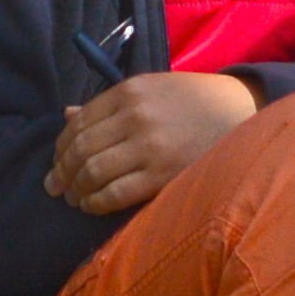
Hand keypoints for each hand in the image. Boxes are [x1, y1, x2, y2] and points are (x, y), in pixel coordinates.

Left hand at [47, 69, 261, 214]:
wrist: (239, 113)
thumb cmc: (190, 101)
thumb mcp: (148, 90)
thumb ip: (107, 105)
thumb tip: (66, 116)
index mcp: (128, 92)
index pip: (79, 123)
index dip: (60, 147)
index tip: (56, 162)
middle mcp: (135, 118)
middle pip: (81, 149)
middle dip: (61, 171)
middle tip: (54, 187)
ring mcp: (150, 147)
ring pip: (94, 172)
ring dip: (76, 189)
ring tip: (73, 198)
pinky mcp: (164, 175)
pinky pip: (116, 194)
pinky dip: (97, 202)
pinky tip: (92, 205)